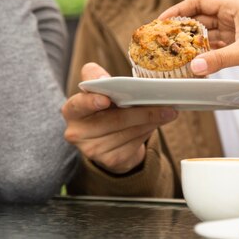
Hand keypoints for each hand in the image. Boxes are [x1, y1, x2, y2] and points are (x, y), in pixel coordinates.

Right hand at [62, 63, 177, 173]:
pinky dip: (148, 132)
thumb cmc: (103, 108)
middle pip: (113, 120)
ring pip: (128, 132)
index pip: (79, 104)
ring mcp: (93, 150)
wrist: (107, 139)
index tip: (106, 99)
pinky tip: (156, 124)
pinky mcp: (110, 161)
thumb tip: (104, 78)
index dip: (92, 101)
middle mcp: (78, 133)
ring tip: (166, 112)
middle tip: (164, 105)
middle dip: (141, 111)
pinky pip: (133, 145)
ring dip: (151, 121)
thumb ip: (96, 77)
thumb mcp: (97, 90)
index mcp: (72, 111)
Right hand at [159, 0, 238, 86]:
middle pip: (200, 19)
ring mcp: (237, 33)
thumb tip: (194, 67)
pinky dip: (205, 54)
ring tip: (174, 53)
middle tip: (164, 40)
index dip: (178, 11)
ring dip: (193, 43)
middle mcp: (234, 17)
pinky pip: (216, 48)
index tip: (161, 21)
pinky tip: (195, 63)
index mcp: (235, 7)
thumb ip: (218, 59)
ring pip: (207, 35)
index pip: (199, 3)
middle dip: (182, 29)